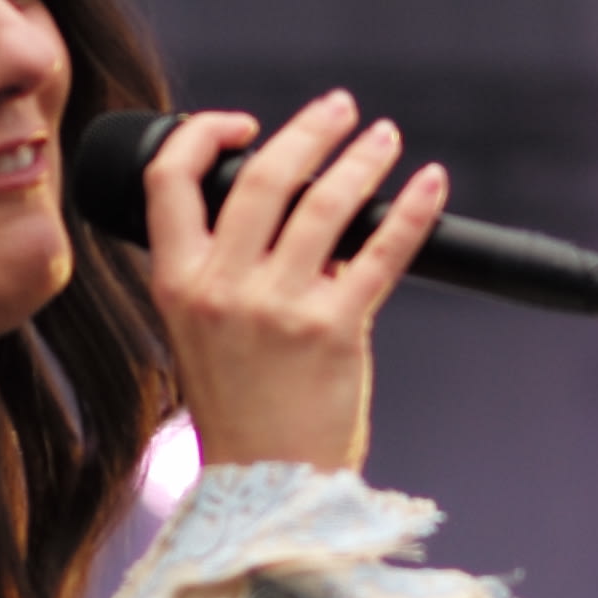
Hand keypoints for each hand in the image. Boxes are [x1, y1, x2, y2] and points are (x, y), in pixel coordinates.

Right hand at [144, 92, 448, 473]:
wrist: (268, 487)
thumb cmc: (241, 408)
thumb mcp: (198, 332)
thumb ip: (223, 269)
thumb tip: (288, 208)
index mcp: (178, 283)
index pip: (169, 180)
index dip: (203, 134)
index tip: (243, 126)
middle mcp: (222, 288)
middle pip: (262, 177)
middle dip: (308, 129)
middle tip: (340, 109)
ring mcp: (278, 307)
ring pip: (323, 203)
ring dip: (361, 158)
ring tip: (383, 138)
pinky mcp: (335, 329)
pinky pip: (381, 252)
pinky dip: (411, 210)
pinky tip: (429, 183)